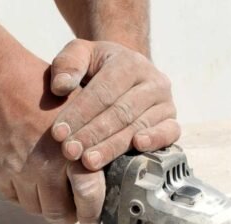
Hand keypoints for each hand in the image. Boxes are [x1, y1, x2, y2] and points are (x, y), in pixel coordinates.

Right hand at [0, 55, 104, 223]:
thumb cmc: (37, 86)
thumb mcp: (76, 107)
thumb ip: (91, 138)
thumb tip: (107, 164)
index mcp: (69, 150)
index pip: (88, 197)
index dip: (93, 212)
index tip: (94, 216)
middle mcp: (42, 166)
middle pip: (58, 212)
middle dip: (69, 216)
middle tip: (75, 212)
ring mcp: (16, 171)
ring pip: (34, 208)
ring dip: (45, 206)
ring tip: (52, 196)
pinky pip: (12, 197)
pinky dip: (23, 195)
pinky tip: (30, 182)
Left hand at [49, 39, 180, 170]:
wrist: (126, 74)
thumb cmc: (97, 68)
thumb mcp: (79, 54)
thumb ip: (67, 64)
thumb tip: (61, 85)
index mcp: (129, 62)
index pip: (103, 92)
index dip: (79, 113)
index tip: (58, 133)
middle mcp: (153, 81)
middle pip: (120, 112)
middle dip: (92, 134)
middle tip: (70, 151)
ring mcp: (165, 102)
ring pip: (138, 126)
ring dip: (112, 147)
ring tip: (88, 161)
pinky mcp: (172, 122)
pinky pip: (168, 133)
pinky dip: (155, 140)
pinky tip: (137, 147)